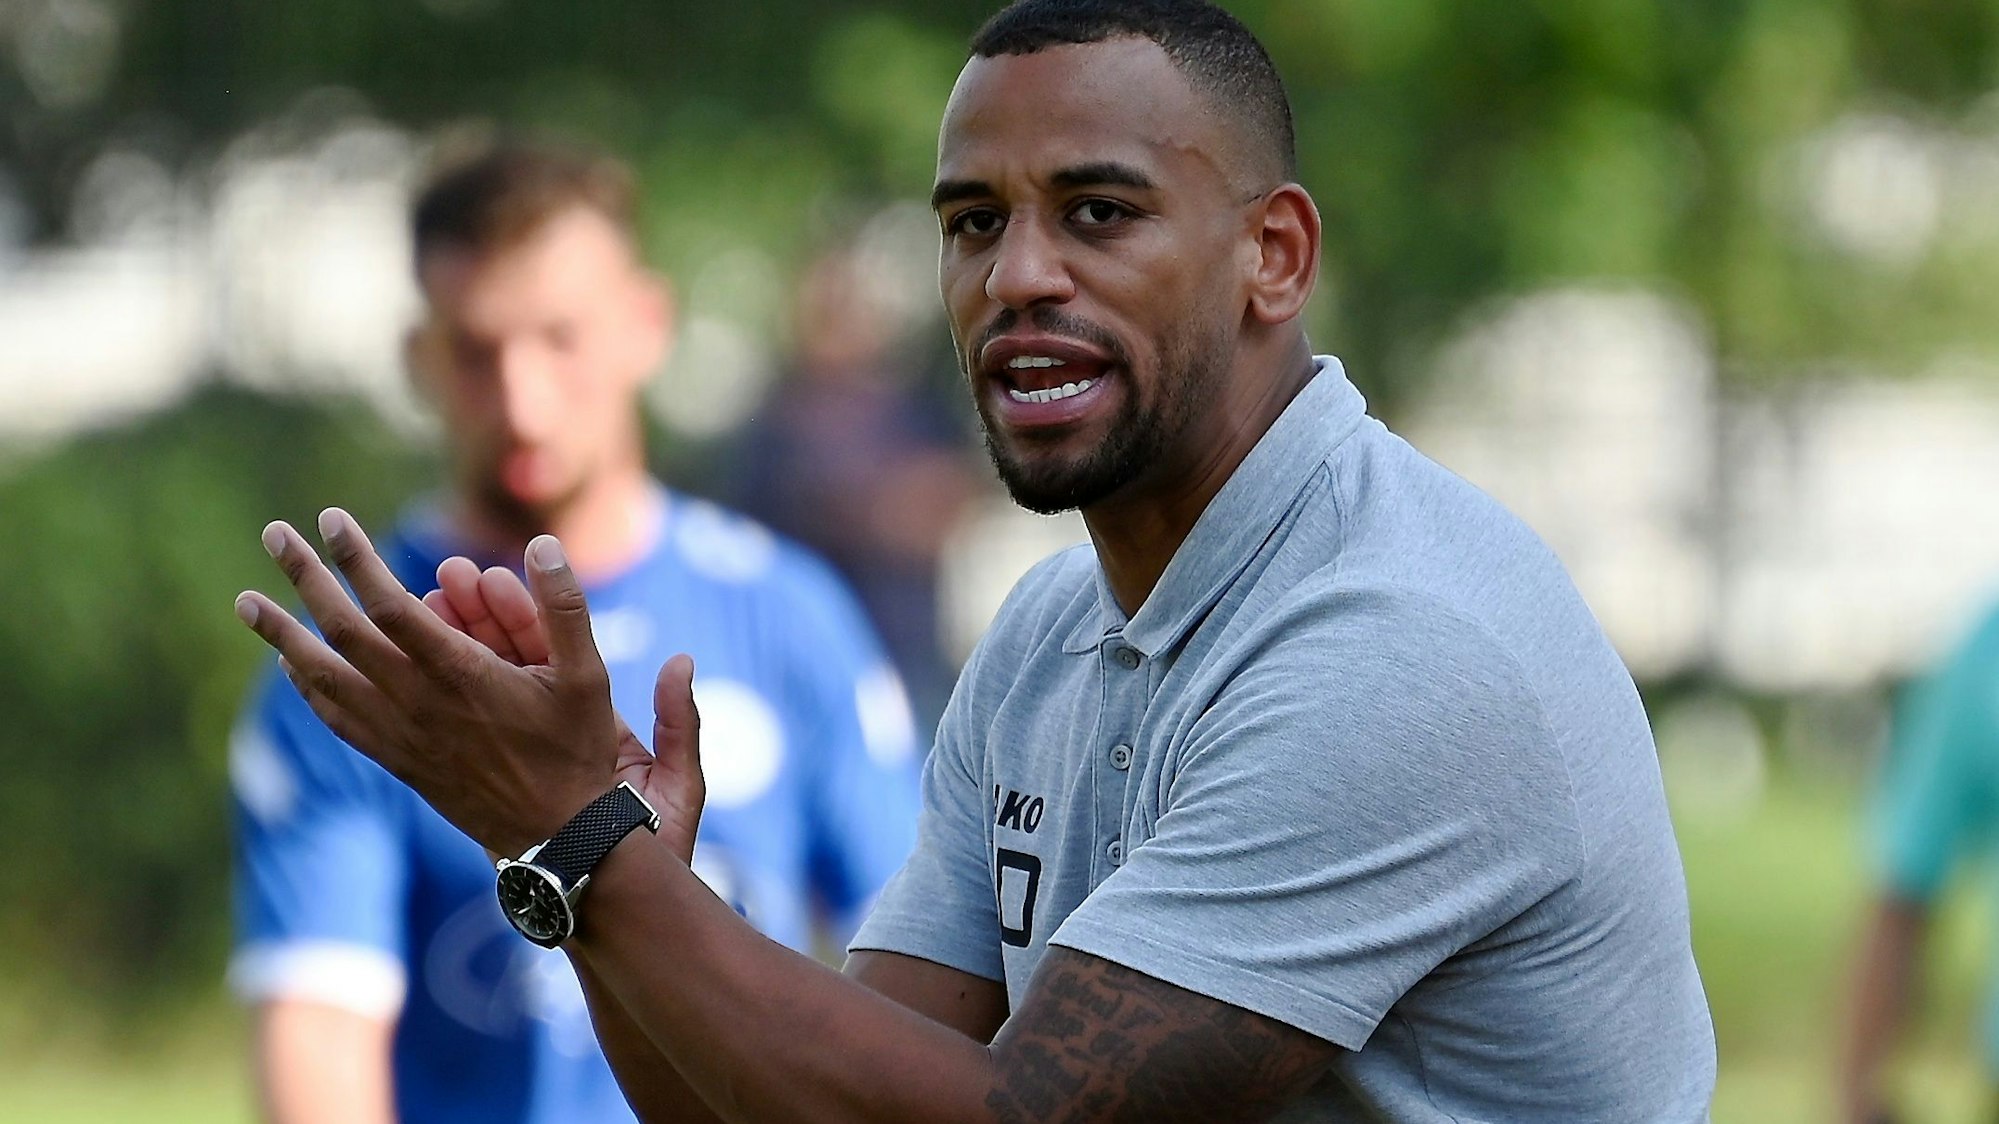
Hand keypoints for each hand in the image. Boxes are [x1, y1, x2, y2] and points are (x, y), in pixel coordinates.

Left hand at [233, 508, 696, 856]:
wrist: (559, 841)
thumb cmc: (577, 752)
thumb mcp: (588, 676)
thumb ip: (564, 608)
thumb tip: (541, 543)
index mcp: (461, 677)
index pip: (389, 606)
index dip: (356, 559)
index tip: (331, 519)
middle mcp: (418, 705)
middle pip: (342, 632)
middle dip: (305, 579)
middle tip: (273, 534)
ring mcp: (401, 736)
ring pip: (324, 678)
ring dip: (282, 636)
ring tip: (246, 601)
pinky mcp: (399, 760)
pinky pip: (338, 719)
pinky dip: (308, 686)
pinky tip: (290, 663)